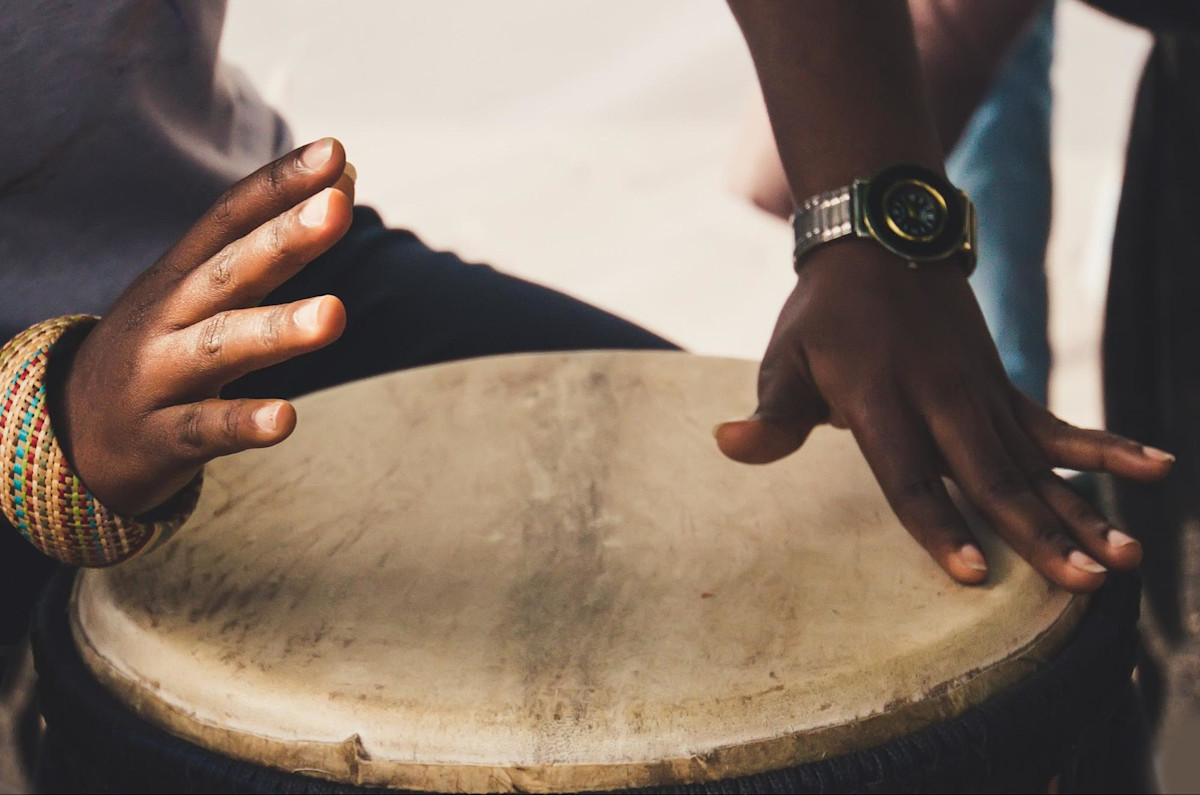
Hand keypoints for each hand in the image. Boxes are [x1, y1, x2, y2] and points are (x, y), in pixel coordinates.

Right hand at [51, 138, 355, 516]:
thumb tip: (343, 179)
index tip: (335, 153)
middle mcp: (168, 316)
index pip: (231, 218)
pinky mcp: (160, 438)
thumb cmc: (159, 349)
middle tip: (337, 208)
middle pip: (230, 271)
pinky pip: (205, 429)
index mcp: (181, 275)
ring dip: (277, 329)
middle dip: (284, 239)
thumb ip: (265, 243)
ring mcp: (159, 376)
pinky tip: (285, 419)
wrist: (70, 434)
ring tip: (334, 314)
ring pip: (220, 347)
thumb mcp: (197, 291)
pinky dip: (243, 423)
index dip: (280, 185)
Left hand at [715, 241, 1173, 592]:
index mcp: (880, 400)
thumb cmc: (823, 318)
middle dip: (1038, 535)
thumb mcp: (784, 360)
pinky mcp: (1003, 388)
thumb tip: (727, 444)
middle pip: (990, 479)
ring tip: (1125, 558)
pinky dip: (1104, 450)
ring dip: (1082, 512)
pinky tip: (1155, 469)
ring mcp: (980, 394)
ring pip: (1035, 464)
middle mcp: (940, 400)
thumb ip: (771, 414)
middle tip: (1081, 584)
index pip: (909, 476)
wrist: (880, 241)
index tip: (970, 574)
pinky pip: (1057, 426)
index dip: (937, 525)